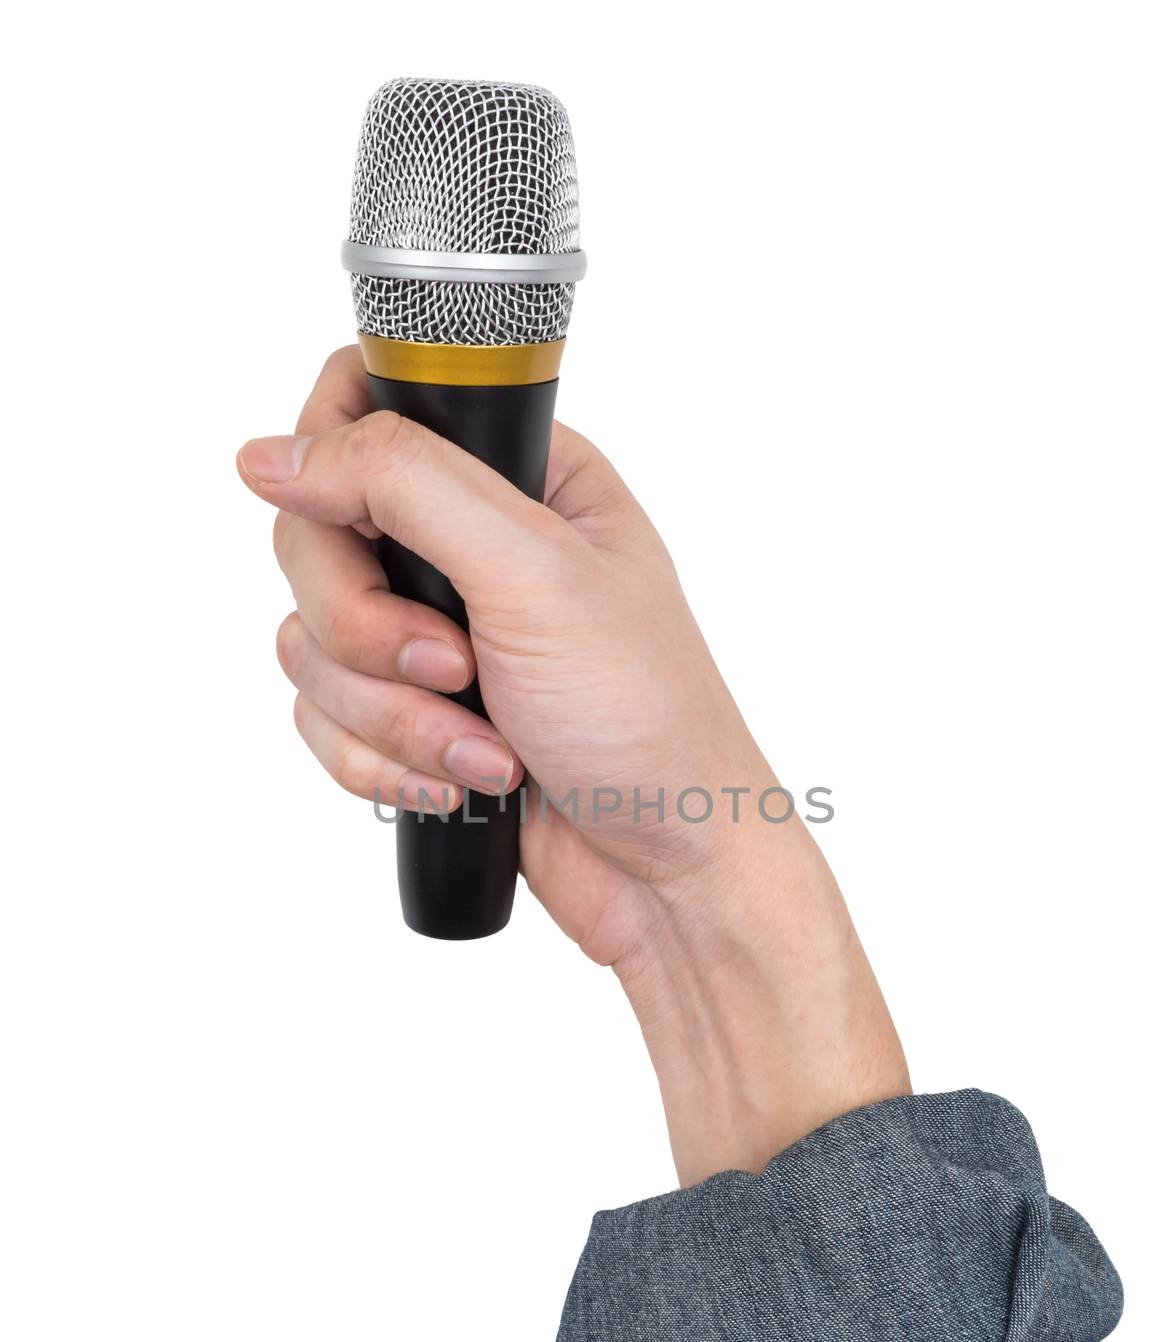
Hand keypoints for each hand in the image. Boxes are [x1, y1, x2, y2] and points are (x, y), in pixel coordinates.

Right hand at [238, 349, 908, 1182]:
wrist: (669, 872)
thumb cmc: (645, 718)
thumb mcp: (533, 573)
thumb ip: (404, 485)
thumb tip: (274, 454)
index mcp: (517, 476)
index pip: (365, 412)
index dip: (331, 468)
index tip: (352, 533)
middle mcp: (467, 546)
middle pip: (315, 539)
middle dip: (369, 633)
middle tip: (454, 669)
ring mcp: (434, 635)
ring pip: (311, 643)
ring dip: (391, 718)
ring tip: (487, 750)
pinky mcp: (411, 716)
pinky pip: (324, 720)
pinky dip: (385, 764)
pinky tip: (463, 786)